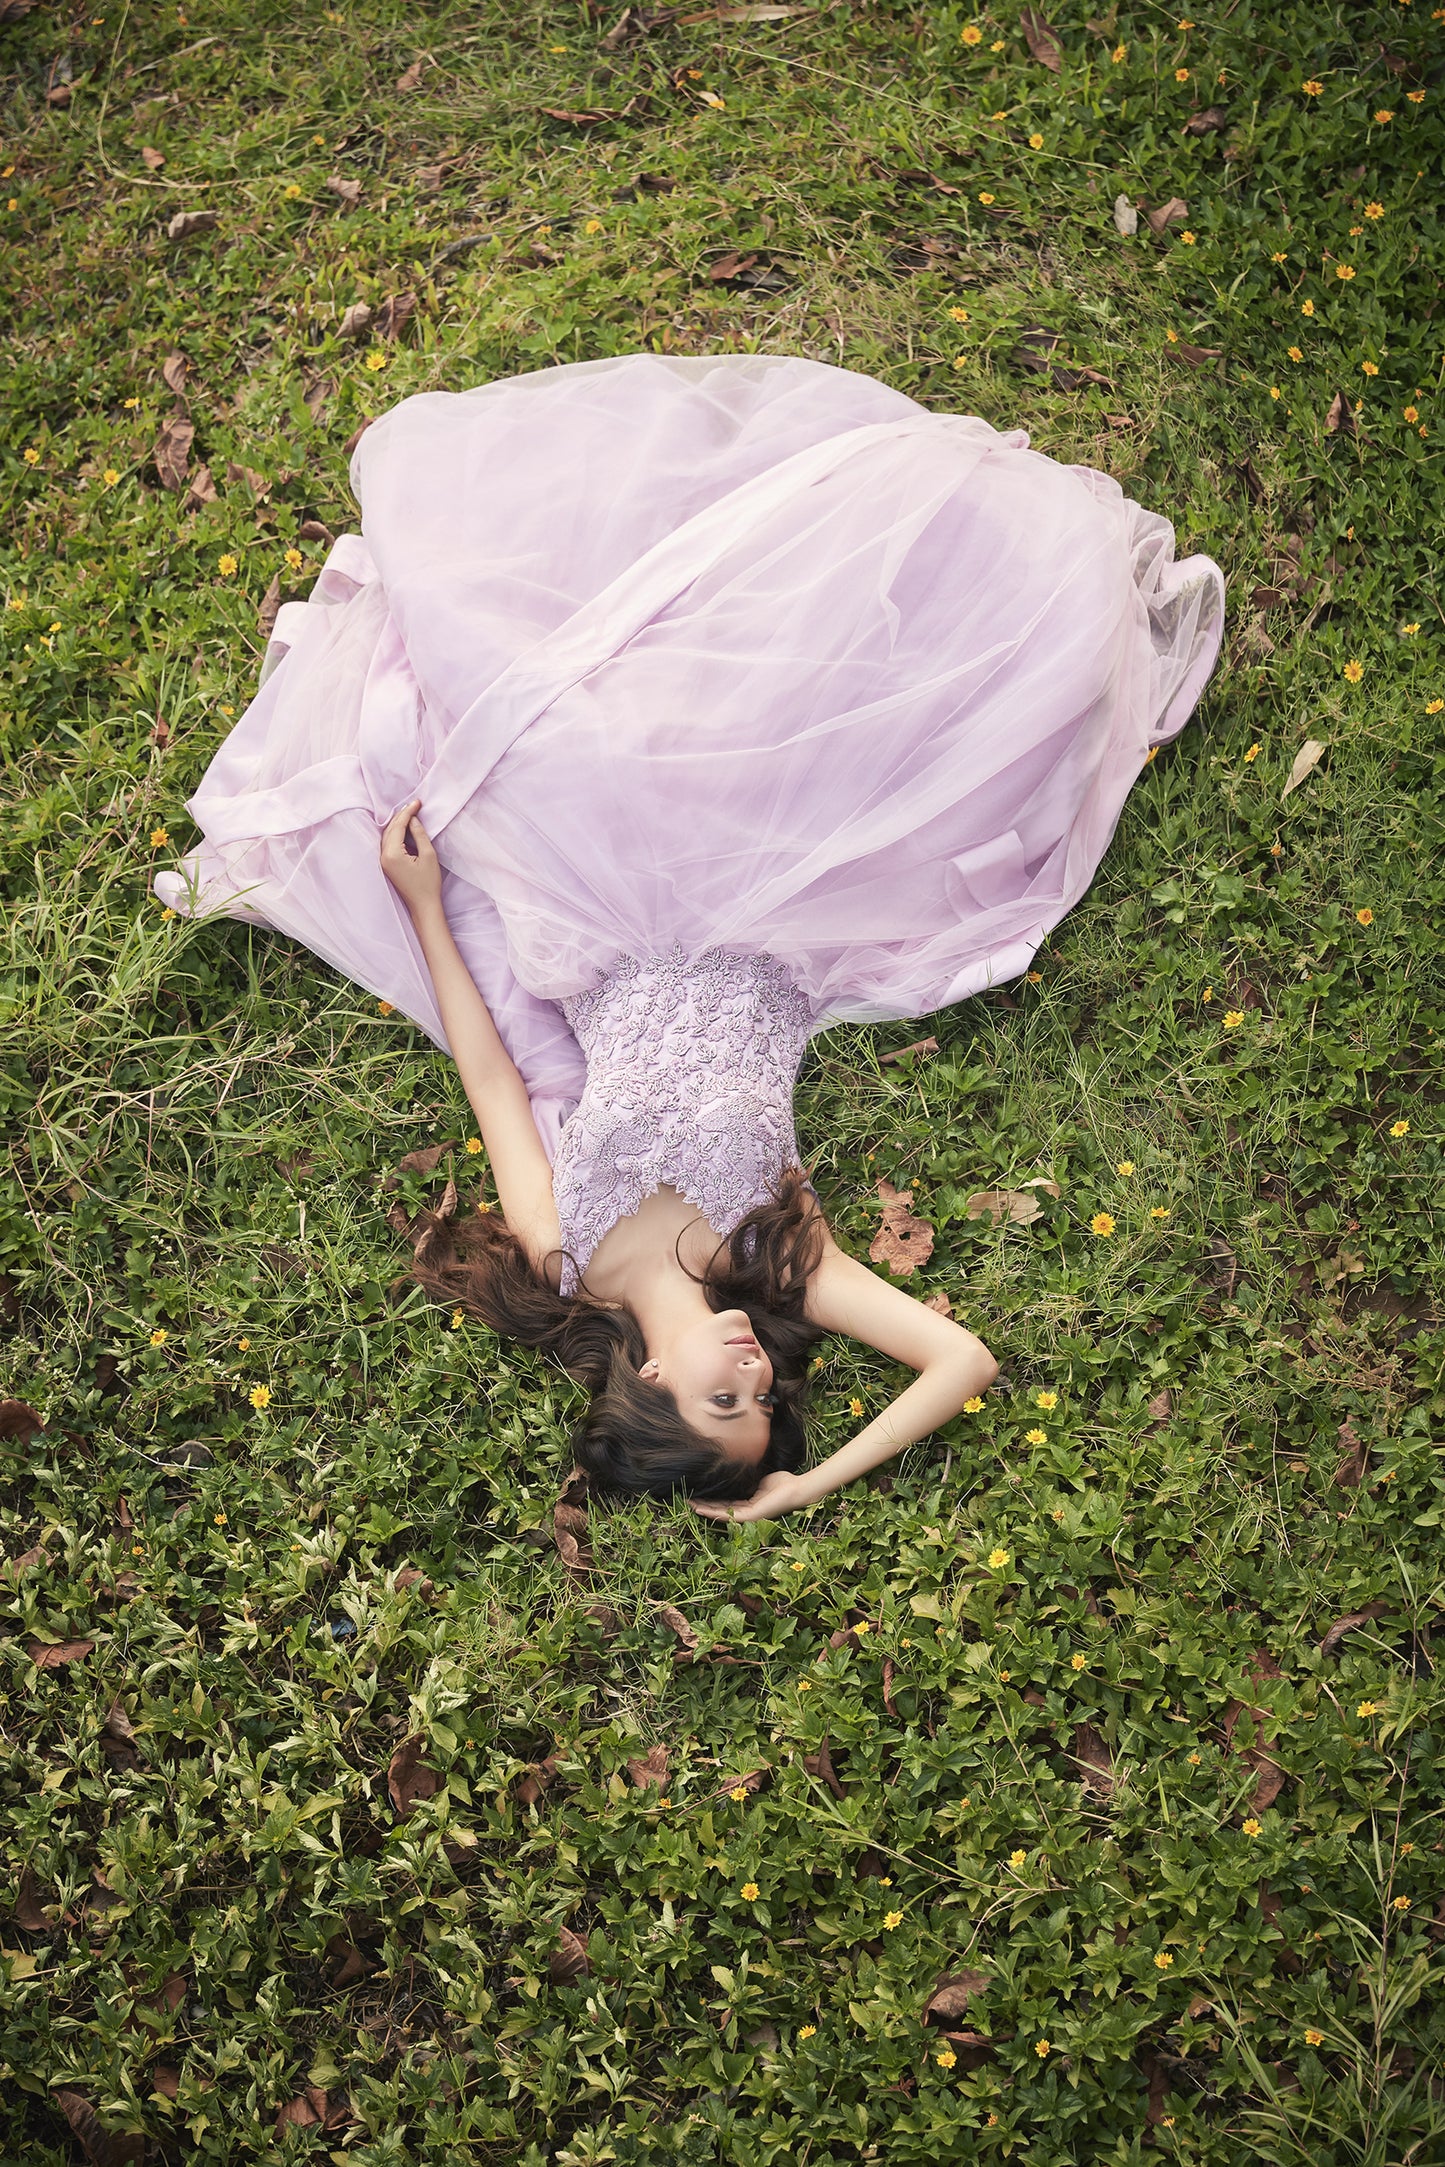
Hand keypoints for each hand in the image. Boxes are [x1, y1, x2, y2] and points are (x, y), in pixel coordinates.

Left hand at [380, 798, 442, 917]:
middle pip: (390, 829)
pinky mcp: (387, 865)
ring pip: (388, 836)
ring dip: (398, 824)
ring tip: (411, 813)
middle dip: (402, 816)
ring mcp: (383, 862)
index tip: (417, 802)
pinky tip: (406, 828)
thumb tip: (413, 819)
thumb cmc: (428, 883)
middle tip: (415, 805)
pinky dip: (396, 833)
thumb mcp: (428, 855)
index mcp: (392, 854)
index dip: (408, 812)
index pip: (398, 826)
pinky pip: (389, 844)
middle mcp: (383, 857)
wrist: (423, 906)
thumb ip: (420, 834)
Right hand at [692, 1470, 803, 1523]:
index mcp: (747, 1503)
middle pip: (719, 1509)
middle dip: (703, 1504)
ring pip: (721, 1514)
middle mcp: (745, 1512)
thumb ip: (746, 1478)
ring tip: (689, 1504)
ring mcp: (748, 1516)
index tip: (696, 1492)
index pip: (724, 1502)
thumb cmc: (782, 1483)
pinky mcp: (751, 1516)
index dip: (709, 1499)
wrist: (796, 1488)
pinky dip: (714, 1512)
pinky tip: (702, 1509)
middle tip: (686, 1499)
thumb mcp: (759, 1479)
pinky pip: (729, 1515)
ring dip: (704, 1509)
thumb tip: (734, 1467)